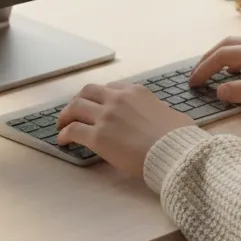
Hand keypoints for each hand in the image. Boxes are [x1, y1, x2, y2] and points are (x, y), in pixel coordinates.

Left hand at [57, 83, 193, 178]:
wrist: (174, 153)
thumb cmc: (179, 138)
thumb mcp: (173, 115)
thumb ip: (161, 113)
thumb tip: (166, 119)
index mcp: (136, 92)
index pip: (110, 88)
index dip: (100, 97)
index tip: (97, 105)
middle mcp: (117, 99)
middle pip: (88, 92)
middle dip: (78, 101)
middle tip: (73, 112)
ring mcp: (106, 117)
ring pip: (75, 107)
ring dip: (65, 115)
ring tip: (61, 125)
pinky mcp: (98, 137)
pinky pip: (73, 130)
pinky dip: (64, 134)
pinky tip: (63, 141)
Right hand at [189, 36, 240, 106]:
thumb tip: (219, 90)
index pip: (221, 56)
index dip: (204, 69)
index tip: (193, 82)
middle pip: (225, 45)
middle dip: (207, 59)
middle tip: (196, 75)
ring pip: (237, 44)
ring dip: (221, 56)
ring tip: (212, 72)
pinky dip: (235, 57)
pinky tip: (237, 70)